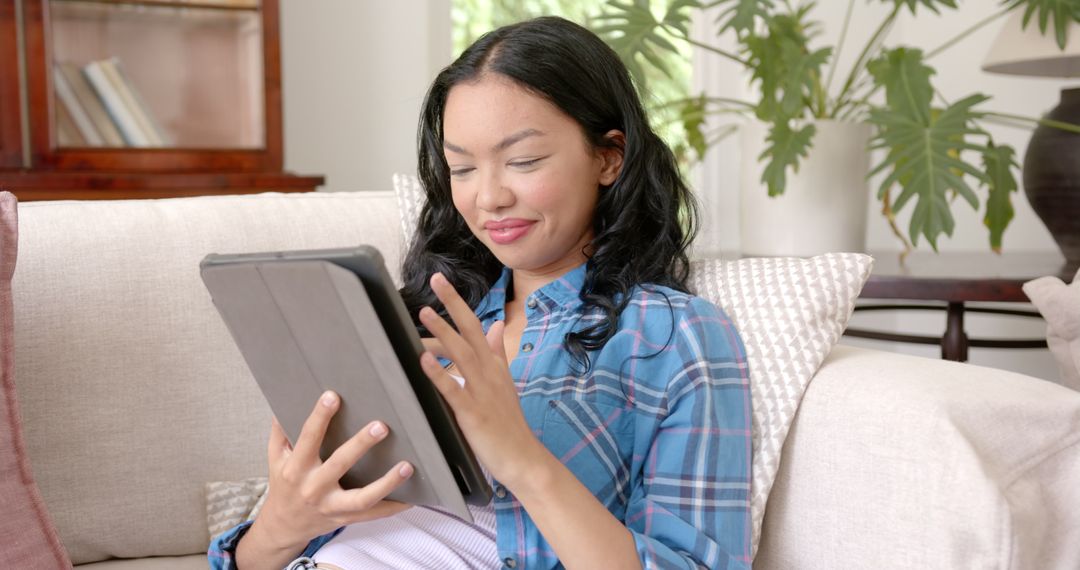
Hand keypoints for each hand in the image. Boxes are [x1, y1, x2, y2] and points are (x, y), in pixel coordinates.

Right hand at [249, 392, 413, 550]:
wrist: (283, 527)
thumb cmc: (284, 486)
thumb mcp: (275, 458)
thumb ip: (280, 431)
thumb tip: (284, 402)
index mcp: (296, 468)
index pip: (308, 438)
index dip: (319, 417)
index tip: (333, 396)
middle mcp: (313, 488)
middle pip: (339, 464)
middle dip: (360, 445)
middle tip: (381, 426)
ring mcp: (331, 506)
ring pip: (362, 497)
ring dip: (387, 482)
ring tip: (406, 466)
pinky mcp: (346, 518)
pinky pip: (373, 514)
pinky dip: (394, 507)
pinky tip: (413, 497)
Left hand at [417, 272, 545, 486]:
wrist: (523, 457)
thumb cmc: (509, 422)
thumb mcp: (505, 382)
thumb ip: (498, 353)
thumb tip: (496, 325)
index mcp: (493, 365)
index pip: (475, 326)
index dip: (458, 303)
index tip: (441, 283)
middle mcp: (489, 372)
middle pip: (469, 331)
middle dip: (453, 305)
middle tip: (436, 280)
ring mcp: (482, 392)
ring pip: (461, 355)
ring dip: (443, 332)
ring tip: (425, 313)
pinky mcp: (474, 414)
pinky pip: (454, 390)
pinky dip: (439, 374)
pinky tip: (424, 361)